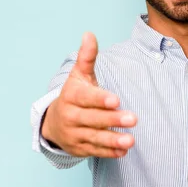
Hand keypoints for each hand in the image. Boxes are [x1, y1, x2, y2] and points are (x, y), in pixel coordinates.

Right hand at [42, 32, 137, 157]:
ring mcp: (74, 134)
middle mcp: (71, 117)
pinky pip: (95, 151)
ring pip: (95, 138)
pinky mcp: (80, 149)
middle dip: (113, 120)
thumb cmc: (73, 95)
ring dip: (113, 139)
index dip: (100, 99)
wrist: (53, 123)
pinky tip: (124, 150)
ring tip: (131, 140)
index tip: (116, 100)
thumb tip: (90, 34)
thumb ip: (87, 58)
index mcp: (71, 97)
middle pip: (93, 119)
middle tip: (133, 119)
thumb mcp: (78, 76)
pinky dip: (109, 152)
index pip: (86, 99)